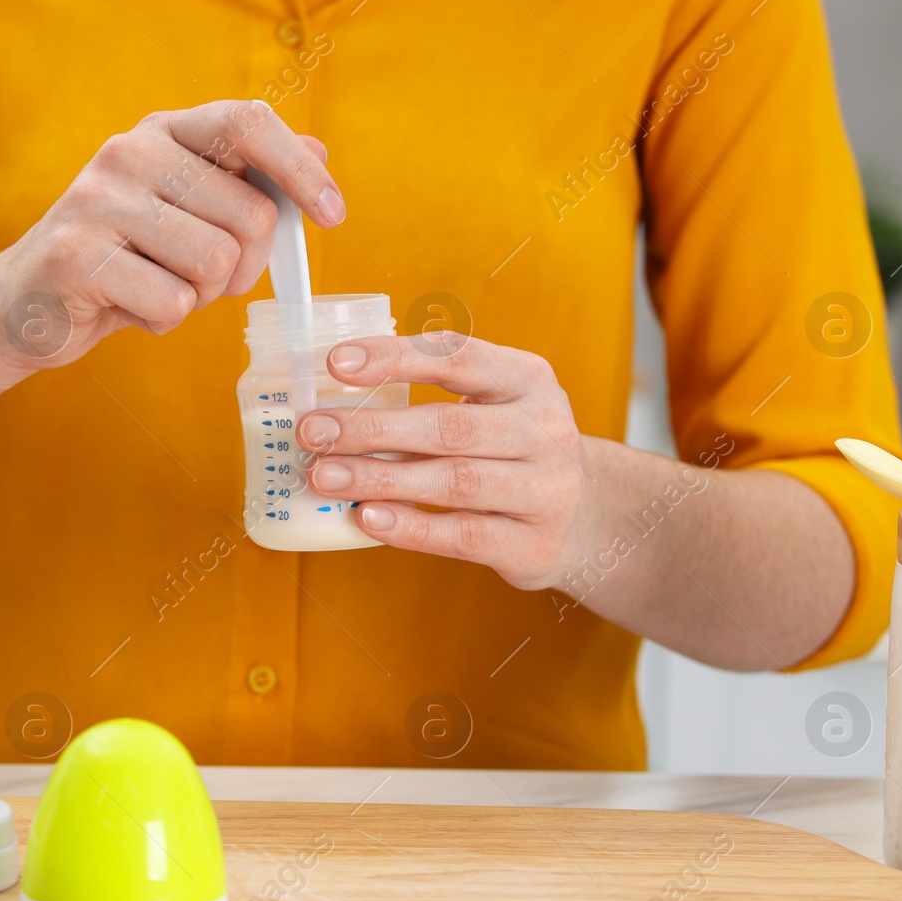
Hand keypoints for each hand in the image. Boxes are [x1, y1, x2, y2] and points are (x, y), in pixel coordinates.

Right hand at [0, 100, 342, 368]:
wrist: (25, 304)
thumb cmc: (124, 260)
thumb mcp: (188, 212)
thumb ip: (247, 182)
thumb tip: (318, 153)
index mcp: (163, 132)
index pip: (247, 122)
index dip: (299, 169)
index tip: (333, 214)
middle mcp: (128, 153)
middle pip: (248, 215)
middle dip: (246, 266)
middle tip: (207, 280)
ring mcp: (97, 201)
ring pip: (214, 263)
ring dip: (200, 297)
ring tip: (158, 288)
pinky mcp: (76, 257)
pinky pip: (172, 303)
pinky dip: (163, 321)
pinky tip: (128, 308)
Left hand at [297, 332, 596, 590]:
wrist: (587, 518)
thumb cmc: (512, 451)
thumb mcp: (495, 406)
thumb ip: (432, 398)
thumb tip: (334, 407)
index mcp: (527, 378)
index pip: (458, 356)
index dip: (395, 357)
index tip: (336, 363)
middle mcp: (544, 429)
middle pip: (450, 426)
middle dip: (373, 429)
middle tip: (314, 432)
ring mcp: (545, 489)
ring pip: (454, 481)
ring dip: (381, 478)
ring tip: (325, 477)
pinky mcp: (533, 544)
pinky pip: (463, 535)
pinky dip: (411, 527)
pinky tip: (367, 519)